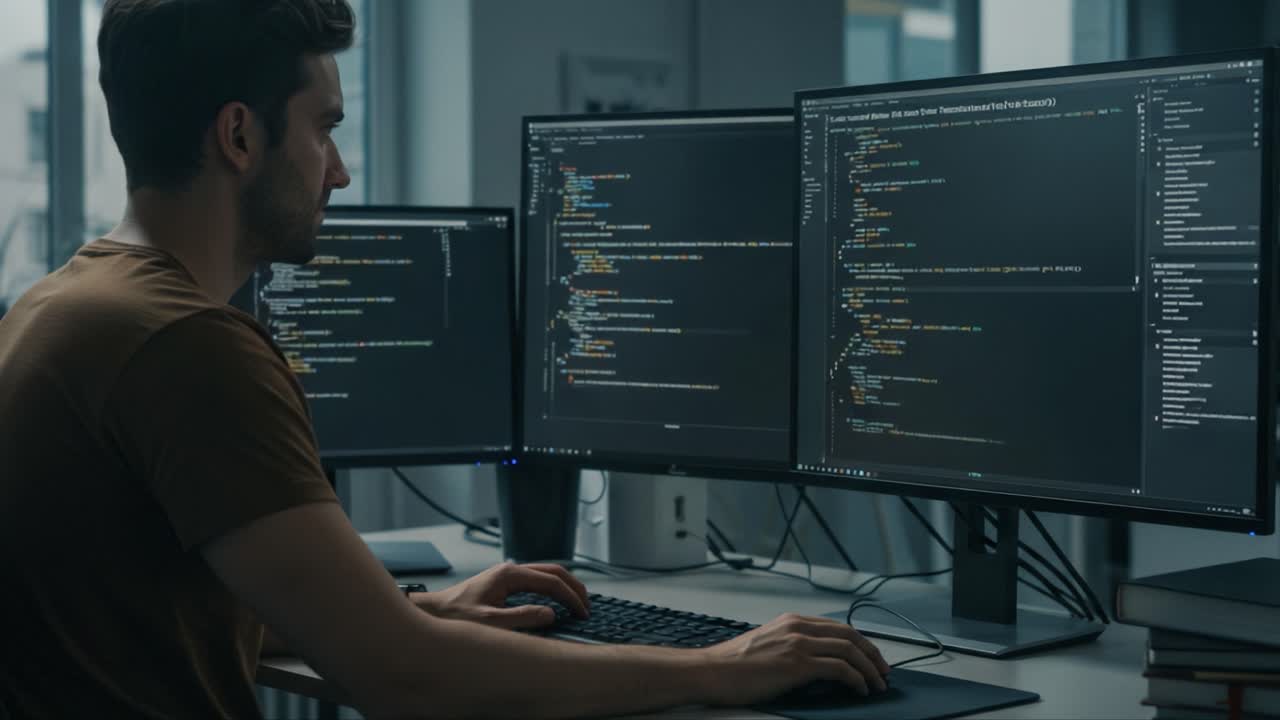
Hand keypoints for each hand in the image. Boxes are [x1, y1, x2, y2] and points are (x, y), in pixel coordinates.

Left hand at [416, 562, 590, 630]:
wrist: (432, 614)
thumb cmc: (455, 618)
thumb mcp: (490, 623)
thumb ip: (522, 618)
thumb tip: (551, 613)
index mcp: (509, 575)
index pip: (551, 581)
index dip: (570, 597)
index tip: (582, 613)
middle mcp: (510, 570)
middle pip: (552, 571)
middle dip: (573, 586)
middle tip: (587, 605)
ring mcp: (507, 575)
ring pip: (545, 573)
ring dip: (564, 586)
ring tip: (577, 603)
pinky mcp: (503, 583)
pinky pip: (536, 581)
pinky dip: (552, 589)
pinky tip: (555, 602)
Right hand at [696, 613, 891, 705]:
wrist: (711, 671)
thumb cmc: (732, 665)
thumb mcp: (767, 645)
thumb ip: (791, 646)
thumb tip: (816, 664)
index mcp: (791, 621)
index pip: (838, 627)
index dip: (860, 643)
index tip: (871, 658)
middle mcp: (798, 627)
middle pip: (849, 635)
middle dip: (872, 654)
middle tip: (884, 672)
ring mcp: (798, 643)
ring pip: (849, 650)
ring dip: (869, 669)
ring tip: (877, 684)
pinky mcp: (797, 664)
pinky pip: (839, 668)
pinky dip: (856, 678)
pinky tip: (860, 689)